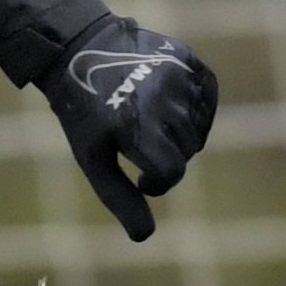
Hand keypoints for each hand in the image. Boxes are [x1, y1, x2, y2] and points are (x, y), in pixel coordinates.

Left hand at [36, 14, 217, 240]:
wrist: (77, 48)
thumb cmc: (83, 112)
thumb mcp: (93, 157)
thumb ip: (119, 198)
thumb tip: (144, 237)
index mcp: (135, 126)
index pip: (171, 172)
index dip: (157, 182)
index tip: (141, 180)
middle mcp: (162, 100)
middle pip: (186, 150)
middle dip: (165, 155)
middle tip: (136, 142)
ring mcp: (177, 75)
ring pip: (198, 125)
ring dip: (178, 131)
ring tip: (146, 118)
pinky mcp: (187, 58)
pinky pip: (209, 94)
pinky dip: (197, 106)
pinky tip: (172, 105)